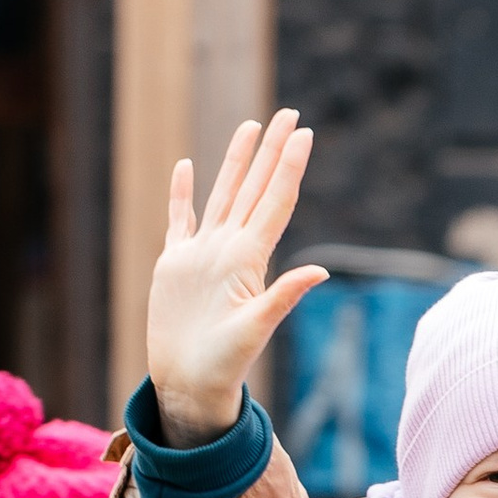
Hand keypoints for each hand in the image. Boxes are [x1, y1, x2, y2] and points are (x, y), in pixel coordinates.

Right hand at [146, 110, 326, 444]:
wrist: (190, 384)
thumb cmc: (224, 365)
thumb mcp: (255, 329)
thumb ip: (284, 297)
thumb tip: (322, 270)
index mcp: (250, 259)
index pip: (275, 201)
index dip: (289, 166)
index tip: (306, 133)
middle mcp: (230, 249)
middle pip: (255, 188)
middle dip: (272, 151)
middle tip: (290, 113)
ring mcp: (203, 254)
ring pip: (222, 194)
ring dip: (237, 161)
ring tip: (250, 127)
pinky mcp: (175, 264)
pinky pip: (180, 220)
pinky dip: (182, 194)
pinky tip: (186, 166)